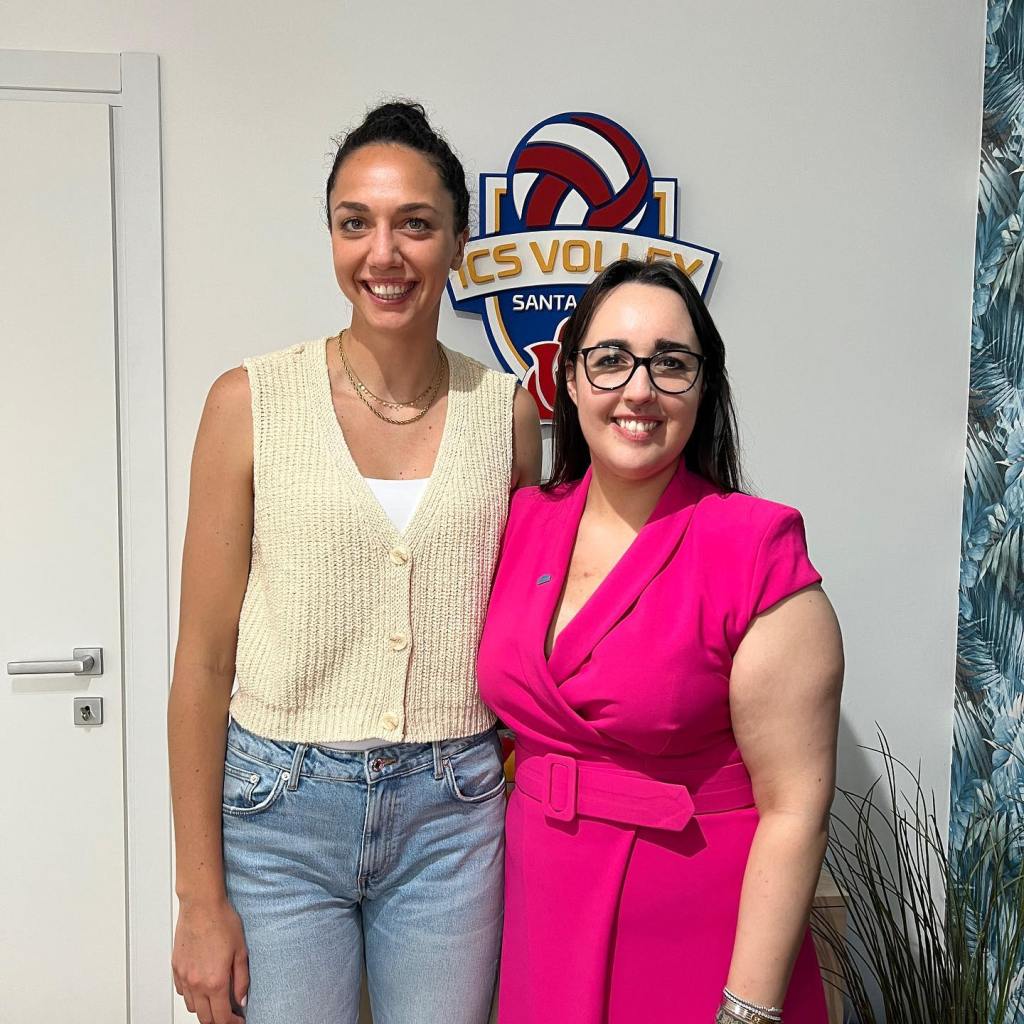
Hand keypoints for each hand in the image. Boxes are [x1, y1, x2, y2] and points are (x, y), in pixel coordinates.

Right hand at [172, 896, 248, 1023]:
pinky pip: (182, 992)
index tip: (239, 1020)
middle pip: (205, 1017)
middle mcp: (196, 983)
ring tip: (216, 999)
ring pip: (192, 1007)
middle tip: (229, 1013)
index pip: (222, 1017)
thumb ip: (242, 979)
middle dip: (218, 1020)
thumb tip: (241, 999)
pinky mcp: (176, 968)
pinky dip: (192, 996)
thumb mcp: (241, 951)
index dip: (232, 1023)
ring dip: (204, 1008)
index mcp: (215, 981)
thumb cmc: (222, 921)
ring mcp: (184, 977)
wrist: (201, 905)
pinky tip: (202, 986)